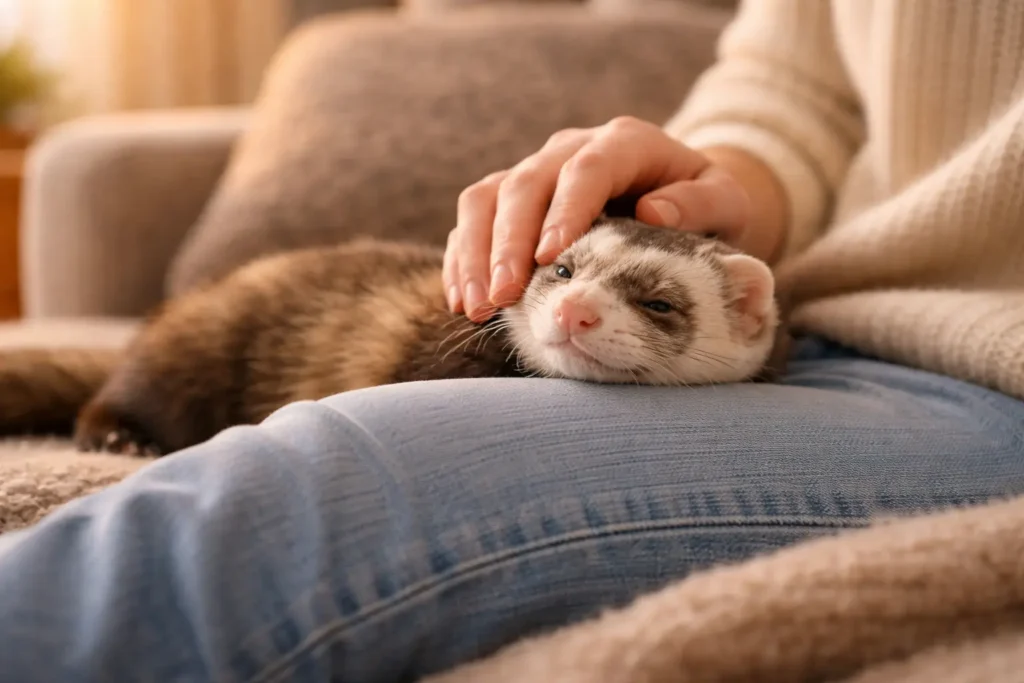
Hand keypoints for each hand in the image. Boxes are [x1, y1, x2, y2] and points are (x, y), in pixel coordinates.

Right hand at [443, 116, 778, 322]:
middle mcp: (571, 150)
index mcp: (625, 143)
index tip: (552, 257)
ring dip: (475, 254)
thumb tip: (652, 212)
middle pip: (524, 183)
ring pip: (486, 198)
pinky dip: (462, 259)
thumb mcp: (726, 204)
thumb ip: (700, 204)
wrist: (683, 201)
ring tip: (476, 306)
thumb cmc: (706, 208)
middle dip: (508, 243)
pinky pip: (473, 221)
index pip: (587, 169)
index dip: (565, 211)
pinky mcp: (512, 201)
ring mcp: (536, 173)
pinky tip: (462, 300)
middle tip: (503, 297)